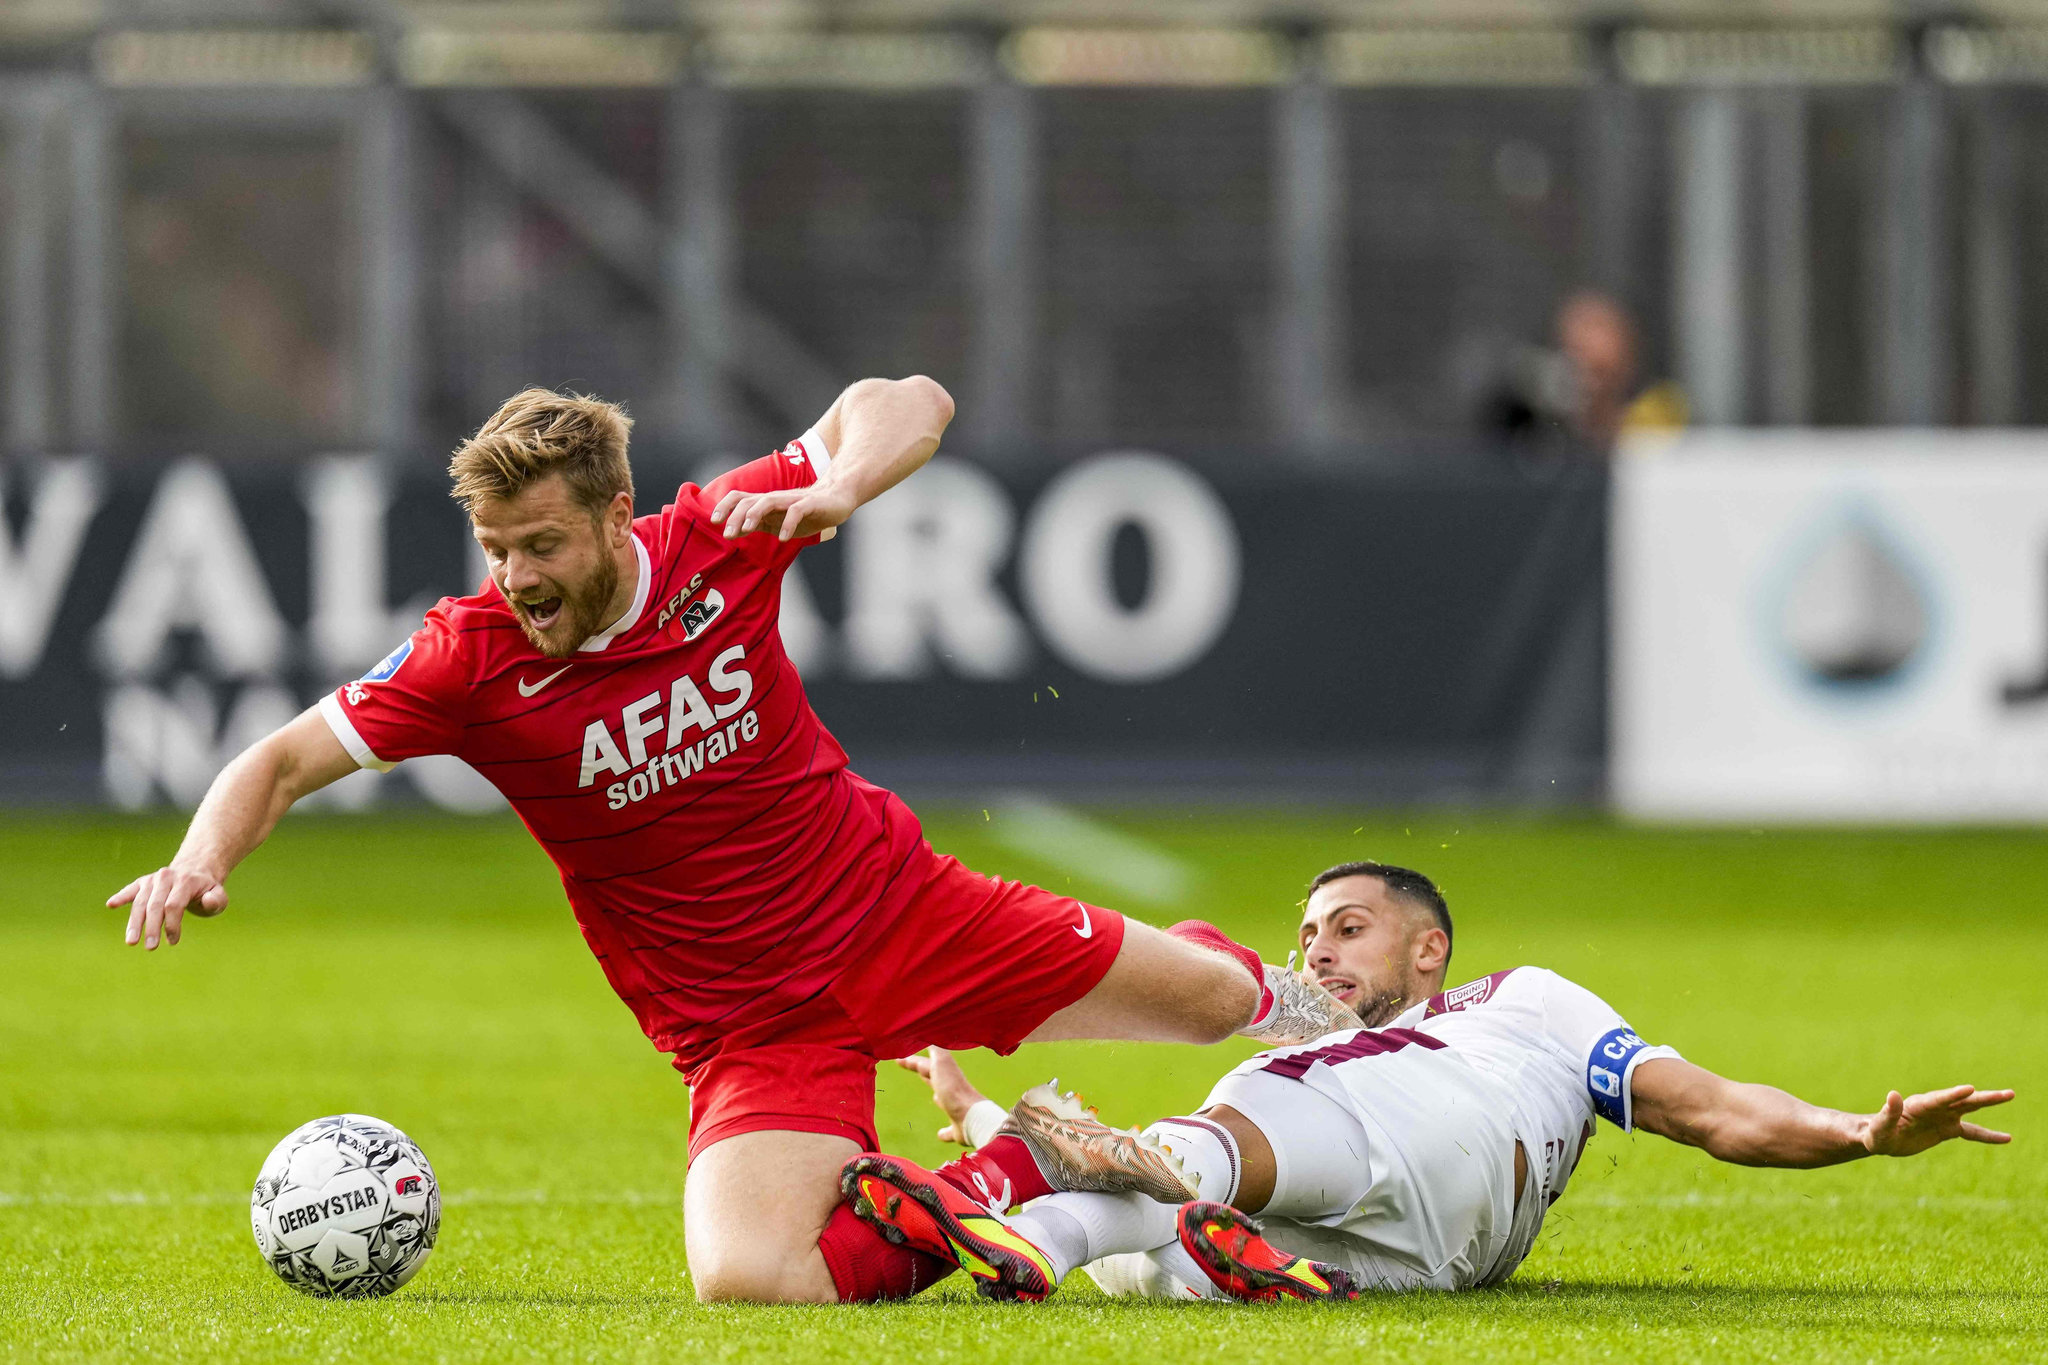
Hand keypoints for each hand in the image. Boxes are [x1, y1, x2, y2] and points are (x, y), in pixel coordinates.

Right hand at [108, 862, 227, 949]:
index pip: (174, 904)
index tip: (173, 941)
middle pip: (155, 905)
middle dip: (152, 928)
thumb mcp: (218, 896)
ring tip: (131, 942)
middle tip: (150, 948)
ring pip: (140, 902)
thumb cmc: (206, 890)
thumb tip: (206, 901)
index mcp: (186, 881)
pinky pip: (131, 890)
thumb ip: (216, 900)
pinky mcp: (143, 882)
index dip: (172, 924)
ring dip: (135, 923)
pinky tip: (111, 904)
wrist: (195, 871)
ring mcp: (153, 879)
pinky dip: (121, 896)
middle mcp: (166, 877)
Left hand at [710, 482, 854, 543]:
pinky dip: (788, 524)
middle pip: (749, 500)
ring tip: (746, 529)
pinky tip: (783, 539)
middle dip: (735, 515)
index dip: (724, 507)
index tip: (714, 522)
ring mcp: (792, 500)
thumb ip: (757, 524)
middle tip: (727, 534)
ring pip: (767, 501)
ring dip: (754, 514)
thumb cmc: (805, 512)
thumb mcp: (777, 521)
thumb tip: (733, 531)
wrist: (838, 499)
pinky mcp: (810, 504)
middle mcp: (775, 499)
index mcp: (765, 503)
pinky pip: (796, 511)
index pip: (739, 498)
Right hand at [896, 1048, 988, 1144]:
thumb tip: (928, 1034)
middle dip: (923, 1072)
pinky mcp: (957, 1130)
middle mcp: (950, 1091)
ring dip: (938, 1098)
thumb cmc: (954, 1090)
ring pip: (944, 1101)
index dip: (912, 1061)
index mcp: (944, 1075)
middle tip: (911, 1068)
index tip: (898, 1058)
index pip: (925, 1065)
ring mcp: (955, 1110)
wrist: (972, 1118)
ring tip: (934, 1097)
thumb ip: (935, 1049)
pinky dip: (944, 1132)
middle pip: (934, 1079)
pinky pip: (949, 1131)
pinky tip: (940, 1134)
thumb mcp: (941, 1064)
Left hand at [1862, 1084, 2014, 1156]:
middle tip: (2006, 1093)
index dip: (1953, 1094)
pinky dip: (1988, 1135)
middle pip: (1961, 1100)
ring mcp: (1942, 1117)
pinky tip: (2007, 1138)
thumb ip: (1888, 1113)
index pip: (1938, 1099)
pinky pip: (1972, 1132)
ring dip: (1988, 1102)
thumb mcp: (1879, 1127)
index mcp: (1918, 1106)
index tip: (1969, 1089)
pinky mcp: (1947, 1129)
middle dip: (1983, 1097)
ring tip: (2010, 1095)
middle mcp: (1934, 1107)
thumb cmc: (1876, 1133)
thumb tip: (1893, 1094)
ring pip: (1970, 1108)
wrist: (1880, 1138)